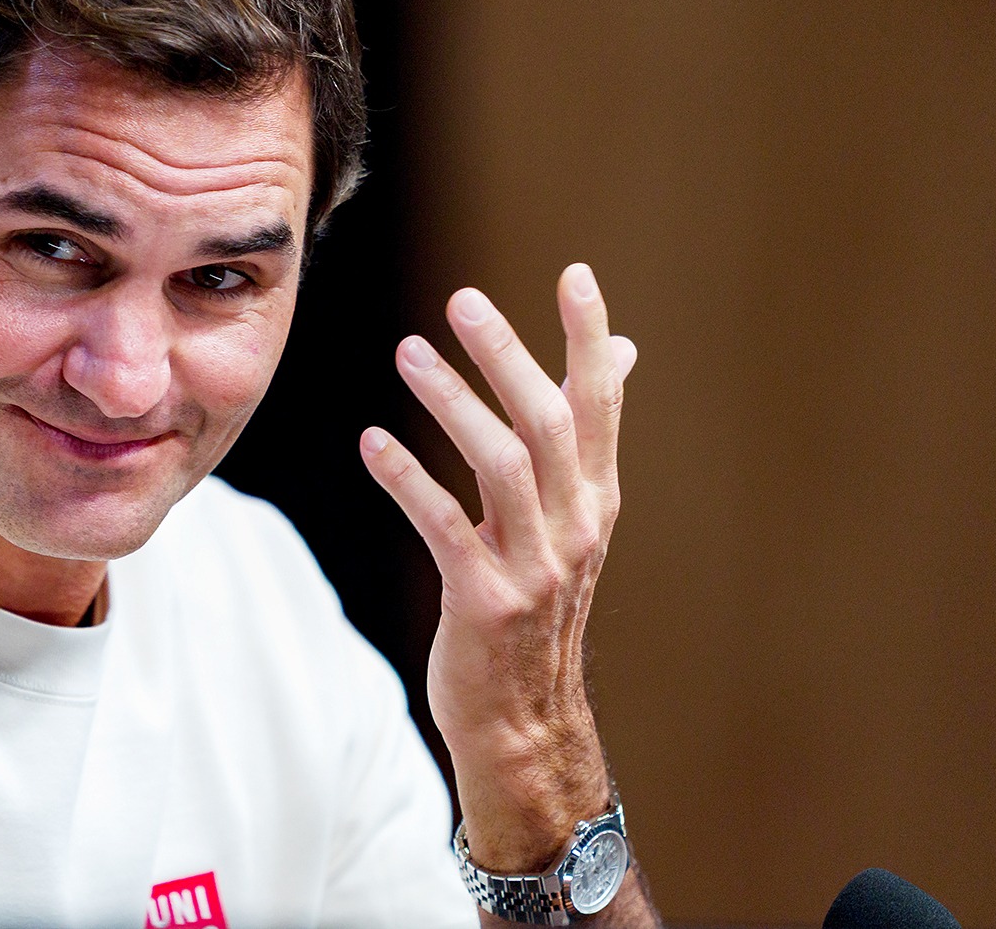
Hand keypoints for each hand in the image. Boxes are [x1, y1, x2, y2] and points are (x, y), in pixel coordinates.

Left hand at [359, 263, 637, 873]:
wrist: (525, 722)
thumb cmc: (536, 607)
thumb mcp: (573, 522)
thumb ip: (585, 441)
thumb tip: (623, 354)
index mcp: (596, 500)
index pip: (601, 403)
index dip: (591, 338)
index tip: (575, 274)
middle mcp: (575, 526)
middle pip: (550, 422)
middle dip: (509, 355)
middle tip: (463, 300)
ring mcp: (534, 566)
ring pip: (502, 464)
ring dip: (453, 402)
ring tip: (408, 352)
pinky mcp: (484, 601)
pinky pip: (443, 526)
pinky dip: (407, 478)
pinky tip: (372, 442)